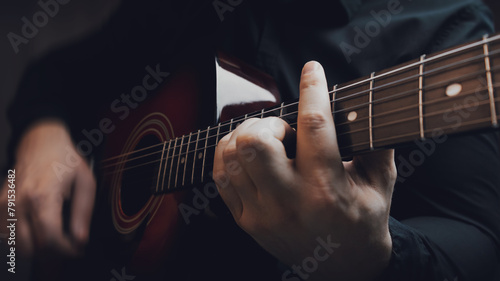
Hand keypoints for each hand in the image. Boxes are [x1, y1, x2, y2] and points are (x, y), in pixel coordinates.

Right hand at [0, 120, 95, 258]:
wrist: (41, 142)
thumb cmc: (65, 160)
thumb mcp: (85, 182)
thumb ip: (83, 213)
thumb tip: (80, 238)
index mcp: (43, 196)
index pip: (49, 238)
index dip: (65, 250)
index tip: (76, 249)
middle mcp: (20, 202)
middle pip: (32, 246)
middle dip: (53, 250)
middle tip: (66, 242)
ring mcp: (6, 204)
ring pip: (17, 244)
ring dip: (36, 245)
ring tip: (52, 233)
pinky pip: (7, 234)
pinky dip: (21, 236)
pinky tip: (36, 226)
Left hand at [213, 61, 395, 280]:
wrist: (342, 270)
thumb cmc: (363, 223)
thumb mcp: (381, 185)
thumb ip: (375, 144)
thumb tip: (363, 107)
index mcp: (328, 189)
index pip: (314, 126)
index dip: (313, 90)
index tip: (312, 70)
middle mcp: (290, 201)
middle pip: (255, 142)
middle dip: (269, 122)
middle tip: (285, 130)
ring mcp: (262, 213)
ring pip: (233, 156)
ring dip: (247, 136)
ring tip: (268, 141)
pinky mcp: (246, 220)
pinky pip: (221, 176)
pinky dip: (230, 155)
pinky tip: (248, 154)